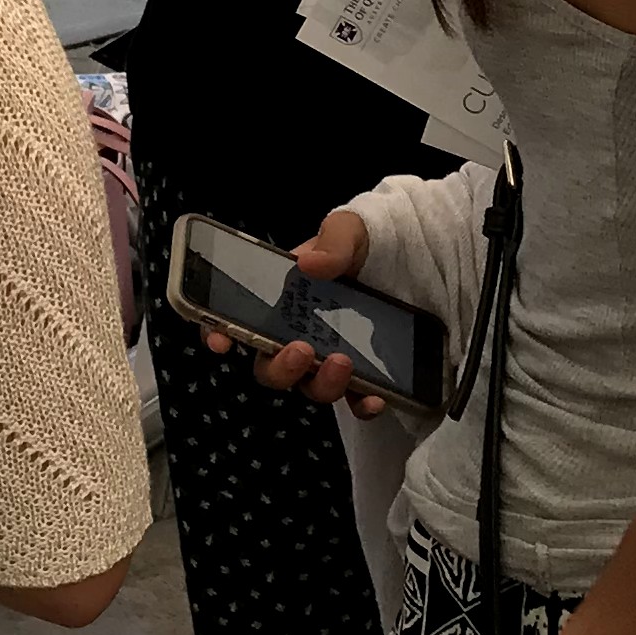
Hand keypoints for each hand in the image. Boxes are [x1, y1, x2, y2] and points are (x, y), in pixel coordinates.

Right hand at [202, 207, 389, 415]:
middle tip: (299, 350)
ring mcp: (329, 357)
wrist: (417, 263)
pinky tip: (374, 399)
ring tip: (342, 363)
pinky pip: (354, 401)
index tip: (221, 341)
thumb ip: (333, 240)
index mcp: (283, 296)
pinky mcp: (363, 375)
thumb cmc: (372, 242)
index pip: (237, 319)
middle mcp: (299, 333)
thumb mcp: (352, 230)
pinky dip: (361, 405)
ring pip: (310, 387)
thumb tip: (308, 263)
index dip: (218, 332)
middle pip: (270, 366)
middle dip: (278, 367)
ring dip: (320, 384)